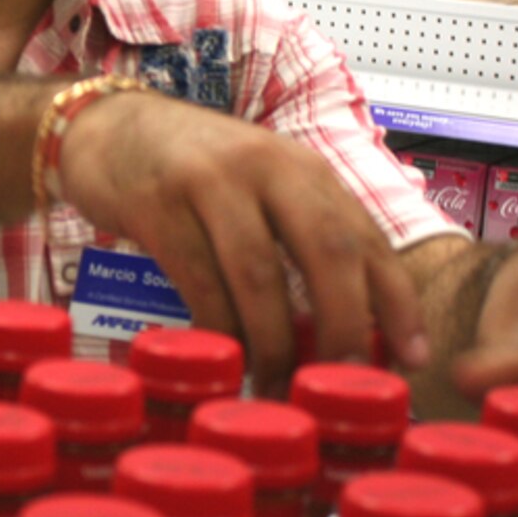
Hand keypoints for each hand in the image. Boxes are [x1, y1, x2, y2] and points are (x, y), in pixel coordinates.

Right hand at [57, 90, 427, 395]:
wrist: (106, 125)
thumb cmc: (192, 168)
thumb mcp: (261, 185)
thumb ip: (302, 235)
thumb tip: (351, 327)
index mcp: (302, 167)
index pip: (365, 236)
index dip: (396, 300)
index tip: (411, 358)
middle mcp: (266, 166)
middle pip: (326, 250)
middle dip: (344, 325)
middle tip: (345, 383)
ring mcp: (210, 182)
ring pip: (261, 275)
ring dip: (275, 344)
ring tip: (277, 392)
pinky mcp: (158, 204)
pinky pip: (199, 281)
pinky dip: (217, 331)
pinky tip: (224, 361)